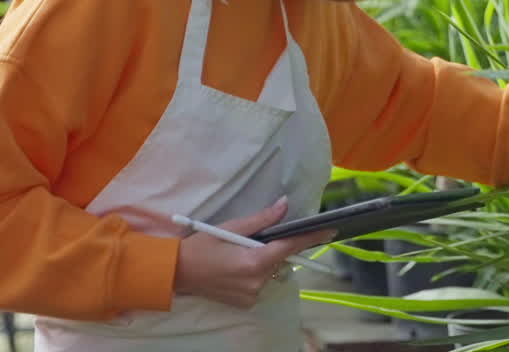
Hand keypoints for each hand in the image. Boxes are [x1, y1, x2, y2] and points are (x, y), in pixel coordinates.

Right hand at [173, 197, 333, 307]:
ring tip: (238, 255)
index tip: (330, 230)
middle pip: (280, 259)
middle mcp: (257, 281)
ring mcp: (252, 295)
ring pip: (270, 272)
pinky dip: (254, 274)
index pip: (290, 247)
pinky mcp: (246, 303)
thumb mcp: (231, 227)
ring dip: (263, 261)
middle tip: (252, 241)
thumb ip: (262, 220)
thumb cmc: (203, 246)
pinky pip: (260, 283)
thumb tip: (285, 205)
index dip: (311, 237)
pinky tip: (235, 269)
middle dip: (274, 248)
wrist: (178, 272)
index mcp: (254, 261)